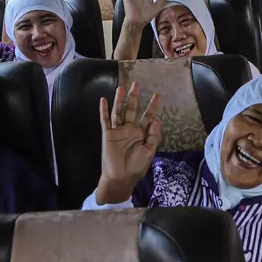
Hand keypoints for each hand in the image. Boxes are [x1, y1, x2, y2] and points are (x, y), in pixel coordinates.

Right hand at [95, 82, 161, 204]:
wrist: (120, 178)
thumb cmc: (136, 167)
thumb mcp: (149, 152)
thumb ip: (153, 137)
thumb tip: (156, 120)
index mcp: (142, 134)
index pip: (148, 116)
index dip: (153, 106)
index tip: (158, 95)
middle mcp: (130, 129)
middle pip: (132, 109)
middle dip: (135, 97)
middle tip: (137, 84)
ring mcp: (118, 131)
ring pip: (119, 111)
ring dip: (120, 100)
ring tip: (122, 87)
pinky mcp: (108, 135)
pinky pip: (105, 120)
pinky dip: (104, 110)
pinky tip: (104, 100)